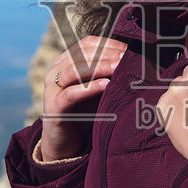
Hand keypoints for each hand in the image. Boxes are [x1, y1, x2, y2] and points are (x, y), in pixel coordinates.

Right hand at [40, 35, 125, 160]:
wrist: (65, 144)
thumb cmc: (85, 112)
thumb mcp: (98, 89)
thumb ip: (109, 74)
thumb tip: (135, 60)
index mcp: (65, 62)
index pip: (87, 44)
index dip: (108, 44)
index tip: (128, 49)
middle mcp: (56, 71)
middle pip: (81, 54)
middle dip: (106, 54)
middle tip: (127, 57)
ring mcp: (52, 89)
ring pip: (75, 70)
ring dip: (99, 67)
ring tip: (119, 67)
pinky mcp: (53, 107)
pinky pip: (71, 93)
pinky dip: (89, 87)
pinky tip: (106, 85)